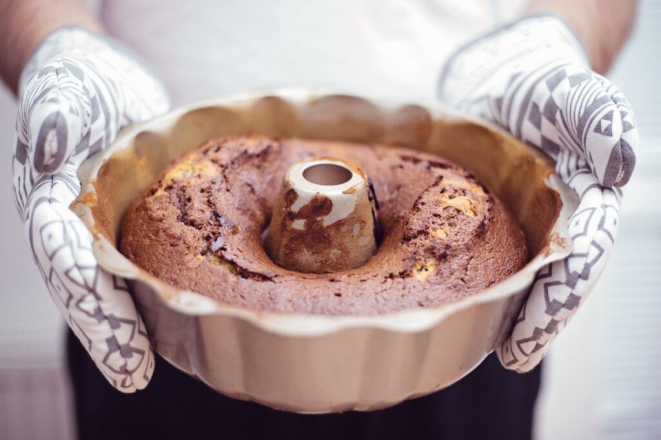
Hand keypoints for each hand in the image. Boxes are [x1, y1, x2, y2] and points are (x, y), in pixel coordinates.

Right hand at [12, 28, 169, 390]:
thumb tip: (57, 184)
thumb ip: (52, 143)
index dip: (100, 321)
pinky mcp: (146, 211)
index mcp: (57, 214)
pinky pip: (157, 249)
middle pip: (98, 288)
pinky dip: (173, 276)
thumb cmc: (69, 90)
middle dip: (118, 331)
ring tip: (178, 349)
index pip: (74, 275)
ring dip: (147, 313)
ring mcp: (114, 222)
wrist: (94, 71)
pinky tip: (200, 296)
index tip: (126, 364)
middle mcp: (84, 227)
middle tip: (138, 373)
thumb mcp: (57, 114)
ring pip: (128, 276)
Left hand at [438, 15, 637, 371]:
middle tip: (513, 356)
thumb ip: (603, 124)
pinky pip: (481, 254)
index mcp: (581, 208)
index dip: (556, 304)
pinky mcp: (483, 218)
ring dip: (505, 313)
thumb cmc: (545, 90)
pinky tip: (455, 301)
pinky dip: (473, 280)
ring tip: (481, 345)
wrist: (504, 81)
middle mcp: (553, 224)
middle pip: (549, 281)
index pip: (576, 265)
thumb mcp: (577, 97)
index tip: (530, 338)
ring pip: (517, 276)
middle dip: (534, 321)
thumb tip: (619, 168)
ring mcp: (519, 224)